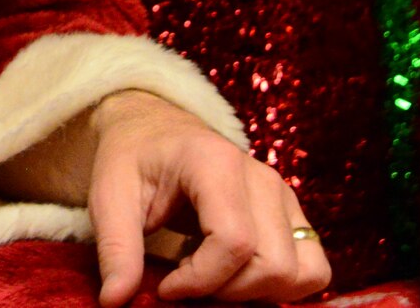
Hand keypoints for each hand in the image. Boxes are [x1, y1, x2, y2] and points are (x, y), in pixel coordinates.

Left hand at [88, 91, 330, 305]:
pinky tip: (235, 275)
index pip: (233, 241)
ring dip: (257, 292)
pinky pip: (312, 268)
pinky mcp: (292, 214)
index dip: (201, 280)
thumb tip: (114, 301)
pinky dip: (279, 286)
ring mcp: (282, 195)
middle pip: (273, 264)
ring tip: (211, 278)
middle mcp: (260, 177)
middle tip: (186, 284)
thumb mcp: (108, 196)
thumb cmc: (131, 158)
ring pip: (300, 272)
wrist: (154, 129)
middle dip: (228, 292)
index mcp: (214, 163)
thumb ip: (115, 248)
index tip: (165, 287)